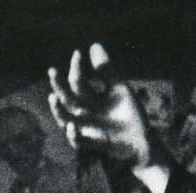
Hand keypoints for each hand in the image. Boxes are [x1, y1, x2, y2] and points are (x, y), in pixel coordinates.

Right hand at [47, 44, 155, 173]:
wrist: (143, 142)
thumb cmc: (130, 116)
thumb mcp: (119, 90)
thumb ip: (106, 71)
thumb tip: (93, 44)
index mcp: (89, 99)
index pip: (77, 81)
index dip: (76, 67)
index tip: (78, 54)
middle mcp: (83, 112)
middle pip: (66, 98)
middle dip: (58, 85)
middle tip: (53, 71)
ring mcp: (86, 128)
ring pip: (65, 118)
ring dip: (57, 109)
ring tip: (53, 97)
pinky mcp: (92, 144)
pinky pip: (78, 141)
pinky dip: (73, 135)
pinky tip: (71, 126)